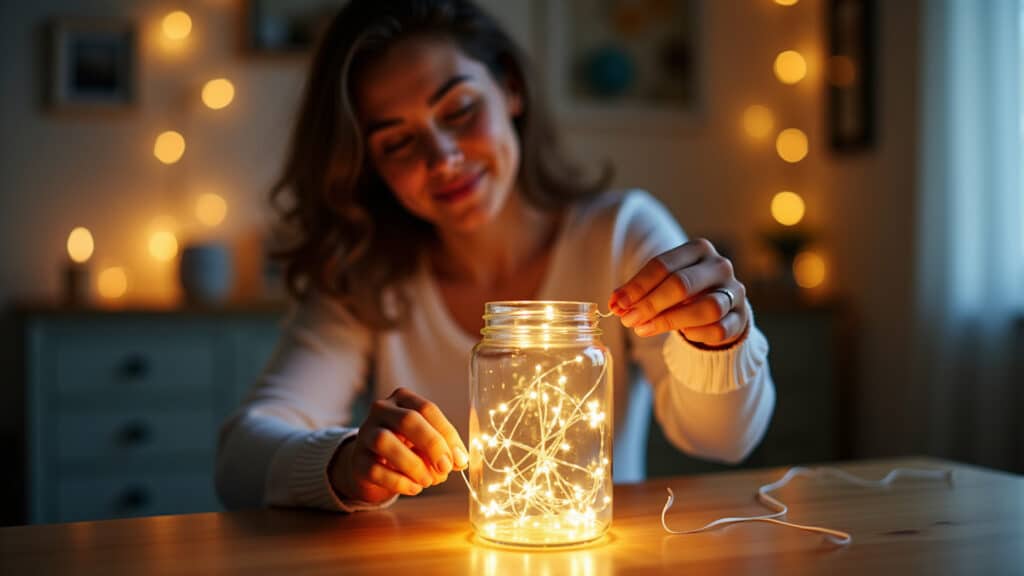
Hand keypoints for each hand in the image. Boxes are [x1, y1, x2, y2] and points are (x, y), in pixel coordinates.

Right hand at [330, 387, 468, 502]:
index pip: (427, 409)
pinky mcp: (356, 459)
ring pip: (385, 442)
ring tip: (428, 481)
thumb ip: (445, 447)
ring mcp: (365, 433)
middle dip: (432, 445)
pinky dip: (399, 482)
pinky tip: (414, 488)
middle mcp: (381, 410)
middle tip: (445, 468)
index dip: (447, 434)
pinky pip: (375, 469)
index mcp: (403, 399)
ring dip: (413, 465)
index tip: (459, 459)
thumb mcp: (426, 442)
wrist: (373, 466)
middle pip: (408, 419)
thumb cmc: (407, 447)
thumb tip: (460, 461)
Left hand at [608, 238, 748, 347]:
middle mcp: (719, 266)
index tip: (617, 303)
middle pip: (682, 284)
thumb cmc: (684, 292)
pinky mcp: (741, 318)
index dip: (637, 286)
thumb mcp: (662, 284)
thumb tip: (615, 304)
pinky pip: (719, 329)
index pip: (663, 264)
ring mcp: (734, 292)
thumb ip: (639, 291)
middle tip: (628, 319)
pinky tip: (682, 335)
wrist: (721, 308)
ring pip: (706, 308)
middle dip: (650, 304)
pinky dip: (697, 334)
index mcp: (698, 249)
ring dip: (670, 321)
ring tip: (644, 329)